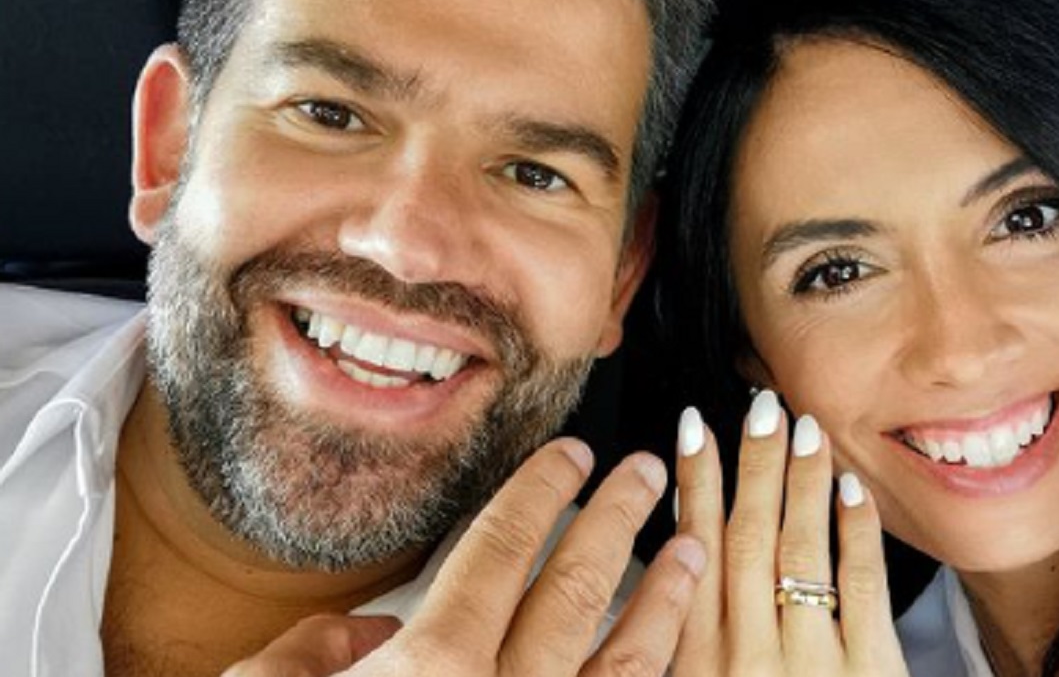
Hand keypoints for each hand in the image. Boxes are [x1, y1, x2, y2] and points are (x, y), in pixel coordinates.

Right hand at [221, 438, 706, 676]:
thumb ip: (316, 651)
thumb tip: (373, 631)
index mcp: (431, 667)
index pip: (503, 546)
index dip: (542, 489)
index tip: (575, 454)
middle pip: (575, 587)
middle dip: (618, 519)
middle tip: (644, 472)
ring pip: (625, 662)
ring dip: (663, 600)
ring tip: (690, 550)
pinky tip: (671, 661)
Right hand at [672, 391, 908, 675]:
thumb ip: (688, 624)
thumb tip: (686, 537)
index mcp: (699, 658)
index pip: (695, 546)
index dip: (695, 480)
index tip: (694, 428)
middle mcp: (749, 654)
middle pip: (748, 536)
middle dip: (753, 463)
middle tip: (761, 409)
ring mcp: (810, 662)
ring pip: (801, 549)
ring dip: (801, 481)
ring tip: (805, 429)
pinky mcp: (869, 670)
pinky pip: (862, 584)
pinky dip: (855, 529)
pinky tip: (851, 489)